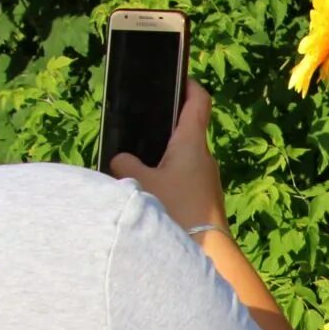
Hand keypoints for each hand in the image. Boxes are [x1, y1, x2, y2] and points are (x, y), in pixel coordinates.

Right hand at [107, 80, 226, 232]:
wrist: (207, 252)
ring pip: (183, 157)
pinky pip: (184, 177)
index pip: (198, 101)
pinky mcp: (204, 199)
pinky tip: (149, 186)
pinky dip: (168, 175)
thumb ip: (125, 164)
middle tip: (142, 120)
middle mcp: (205, 157)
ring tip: (137, 157)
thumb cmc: (176, 210)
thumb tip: (121, 159)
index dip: (189, 85)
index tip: (177, 77)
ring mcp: (207, 180)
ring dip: (164, 154)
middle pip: (187, 130)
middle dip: (166, 124)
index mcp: (193, 143)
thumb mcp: (141, 184)